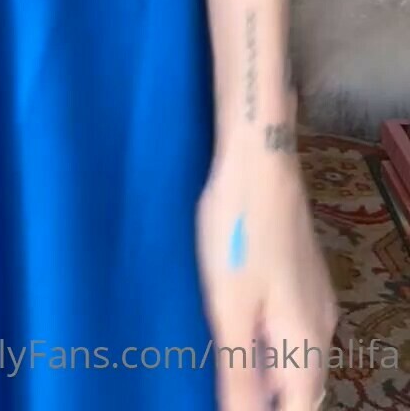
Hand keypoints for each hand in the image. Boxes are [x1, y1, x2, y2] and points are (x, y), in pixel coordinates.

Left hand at [195, 139, 338, 409]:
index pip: (301, 410)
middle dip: (266, 397)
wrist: (260, 157)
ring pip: (295, 353)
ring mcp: (314, 296)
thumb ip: (238, 372)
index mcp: (306, 342)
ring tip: (223, 364)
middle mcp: (320, 325)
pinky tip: (235, 324)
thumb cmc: (239, 231)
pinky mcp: (301, 272)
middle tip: (222, 388)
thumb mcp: (230, 307)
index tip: (232, 404)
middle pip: (301, 386)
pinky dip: (266, 339)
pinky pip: (289, 324)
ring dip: (265, 368)